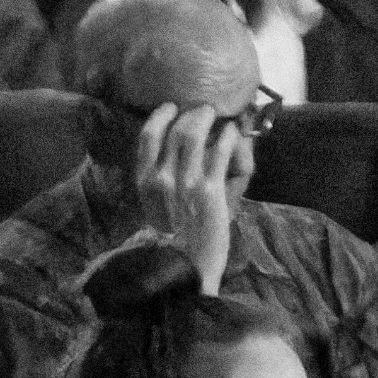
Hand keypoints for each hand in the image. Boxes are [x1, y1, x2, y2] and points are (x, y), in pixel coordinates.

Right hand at [132, 104, 240, 296]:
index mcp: (144, 182)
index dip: (160, 116)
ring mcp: (186, 182)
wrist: (185, 269)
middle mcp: (162, 178)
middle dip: (191, 114)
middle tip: (203, 110)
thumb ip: (157, 183)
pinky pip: (219, 152)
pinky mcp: (210, 190)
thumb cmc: (171, 241)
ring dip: (208, 119)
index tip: (170, 108)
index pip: (147, 137)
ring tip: (217, 116)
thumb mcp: (154, 209)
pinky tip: (232, 133)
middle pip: (175, 129)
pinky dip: (227, 137)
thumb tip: (169, 160)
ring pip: (195, 134)